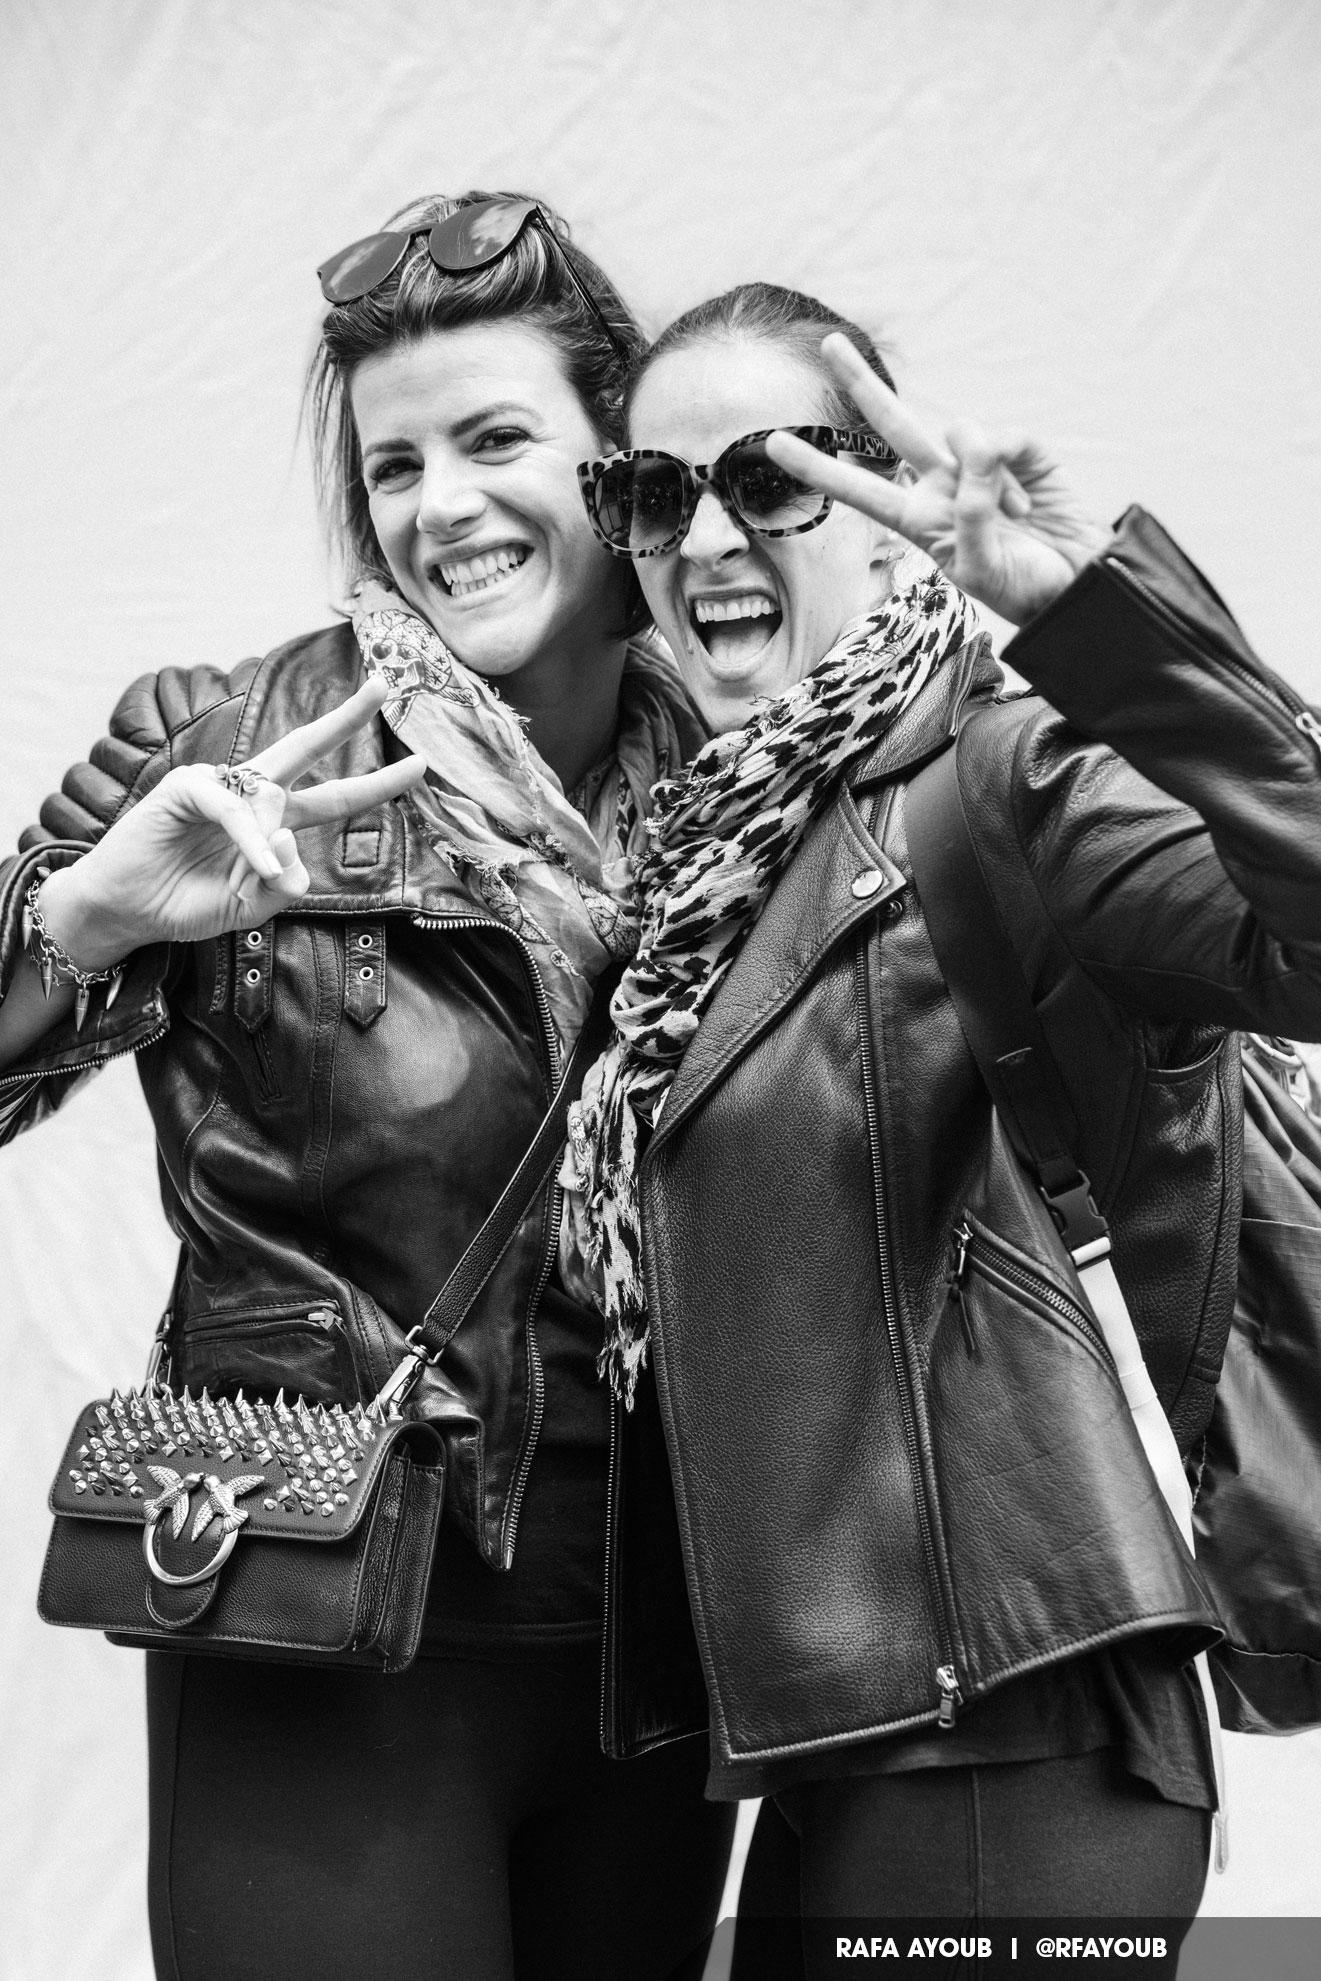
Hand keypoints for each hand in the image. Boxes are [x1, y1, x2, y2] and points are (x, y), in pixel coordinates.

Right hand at [40, 679, 425, 968]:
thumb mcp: (251, 907)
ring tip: (250, 875)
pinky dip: (249, 839)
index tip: (420, 765)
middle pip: (308, 746)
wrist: (127, 913)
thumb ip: (284, 885)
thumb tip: (292, 841)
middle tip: (382, 686)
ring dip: (270, 846)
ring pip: (274, 800)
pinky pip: (236, 810)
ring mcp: (220, 785)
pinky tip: (252, 863)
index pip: (334, 797)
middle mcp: (252, 793)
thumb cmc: (186, 904)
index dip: (376, 783)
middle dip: (346, 716)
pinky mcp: (187, 786)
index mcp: (275, 820)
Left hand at [765, 333, 1114, 626]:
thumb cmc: (1022, 588)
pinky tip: (1029, 504)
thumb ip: (972, 513)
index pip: (859, 490)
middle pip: (893, 426)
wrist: (1076, 584)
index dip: (818, 469)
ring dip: (988, 478)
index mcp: (918, 521)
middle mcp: (941, 486)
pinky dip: (1017, 473)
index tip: (772, 446)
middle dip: (860, 384)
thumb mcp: (982, 567)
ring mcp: (979, 466)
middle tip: (828, 343)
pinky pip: (1006, 439)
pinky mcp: (1021, 453)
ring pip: (961, 432)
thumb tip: (979, 449)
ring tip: (1013, 519)